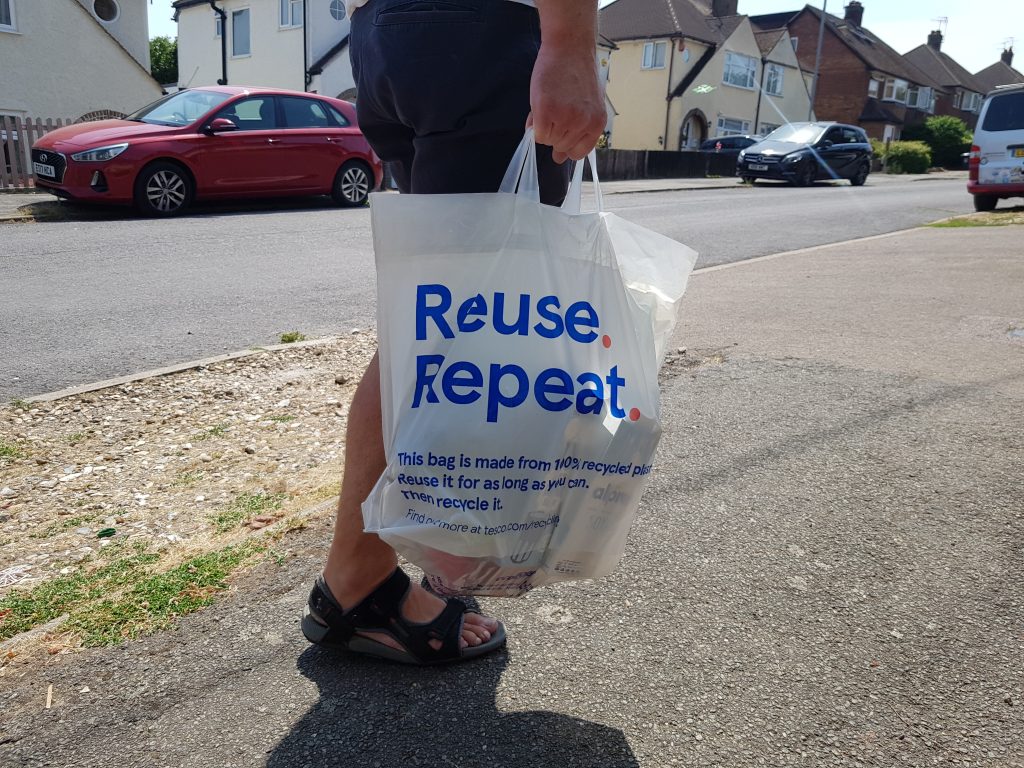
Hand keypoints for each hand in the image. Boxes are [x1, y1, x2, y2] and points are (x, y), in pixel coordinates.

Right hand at [528, 1, 604, 162]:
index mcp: (597, 123)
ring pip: (547, 141)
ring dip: (544, 127)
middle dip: (554, 132)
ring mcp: (565, 117)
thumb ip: (575, 132)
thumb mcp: (584, 105)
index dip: (566, 145)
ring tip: (549, 104)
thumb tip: (558, 159)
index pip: (578, 153)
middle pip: (560, 147)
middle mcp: (583, 123)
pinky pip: (536, 134)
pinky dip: (534, 125)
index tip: (561, 134)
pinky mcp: (546, 110)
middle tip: (554, 109)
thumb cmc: (576, 73)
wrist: (570, 46)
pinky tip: (540, 107)